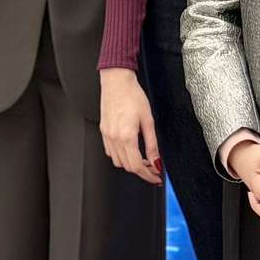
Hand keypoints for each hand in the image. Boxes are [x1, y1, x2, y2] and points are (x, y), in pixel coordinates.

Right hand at [99, 67, 162, 183]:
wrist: (117, 81)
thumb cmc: (132, 96)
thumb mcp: (148, 120)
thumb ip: (152, 144)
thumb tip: (157, 161)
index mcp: (126, 136)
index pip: (137, 166)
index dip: (148, 175)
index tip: (156, 177)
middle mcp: (114, 138)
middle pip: (127, 166)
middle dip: (141, 171)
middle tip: (153, 168)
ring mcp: (107, 135)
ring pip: (117, 161)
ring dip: (130, 164)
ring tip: (142, 159)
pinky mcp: (103, 131)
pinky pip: (110, 151)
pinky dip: (120, 156)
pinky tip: (129, 150)